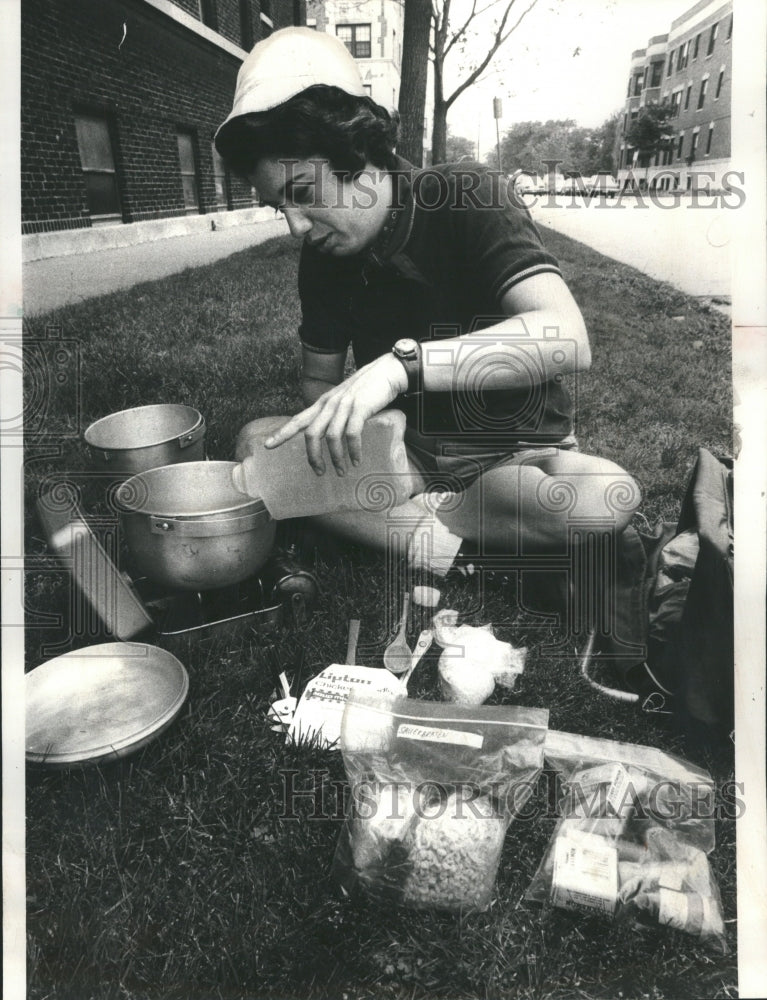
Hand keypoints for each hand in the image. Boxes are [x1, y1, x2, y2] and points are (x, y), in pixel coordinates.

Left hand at [264, 353, 407, 474]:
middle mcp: (330, 404)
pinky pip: (352, 434)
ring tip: (342, 471)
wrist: (388, 371)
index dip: (282, 433)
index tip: (268, 446)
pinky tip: (357, 460)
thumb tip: (332, 437)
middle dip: (313, 456)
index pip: (298, 419)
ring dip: (335, 458)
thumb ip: (336, 414)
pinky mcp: (360, 408)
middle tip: (319, 472)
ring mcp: (345, 405)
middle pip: (311, 433)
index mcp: (323, 403)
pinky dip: (353, 450)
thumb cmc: (368, 389)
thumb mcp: (345, 400)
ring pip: (331, 437)